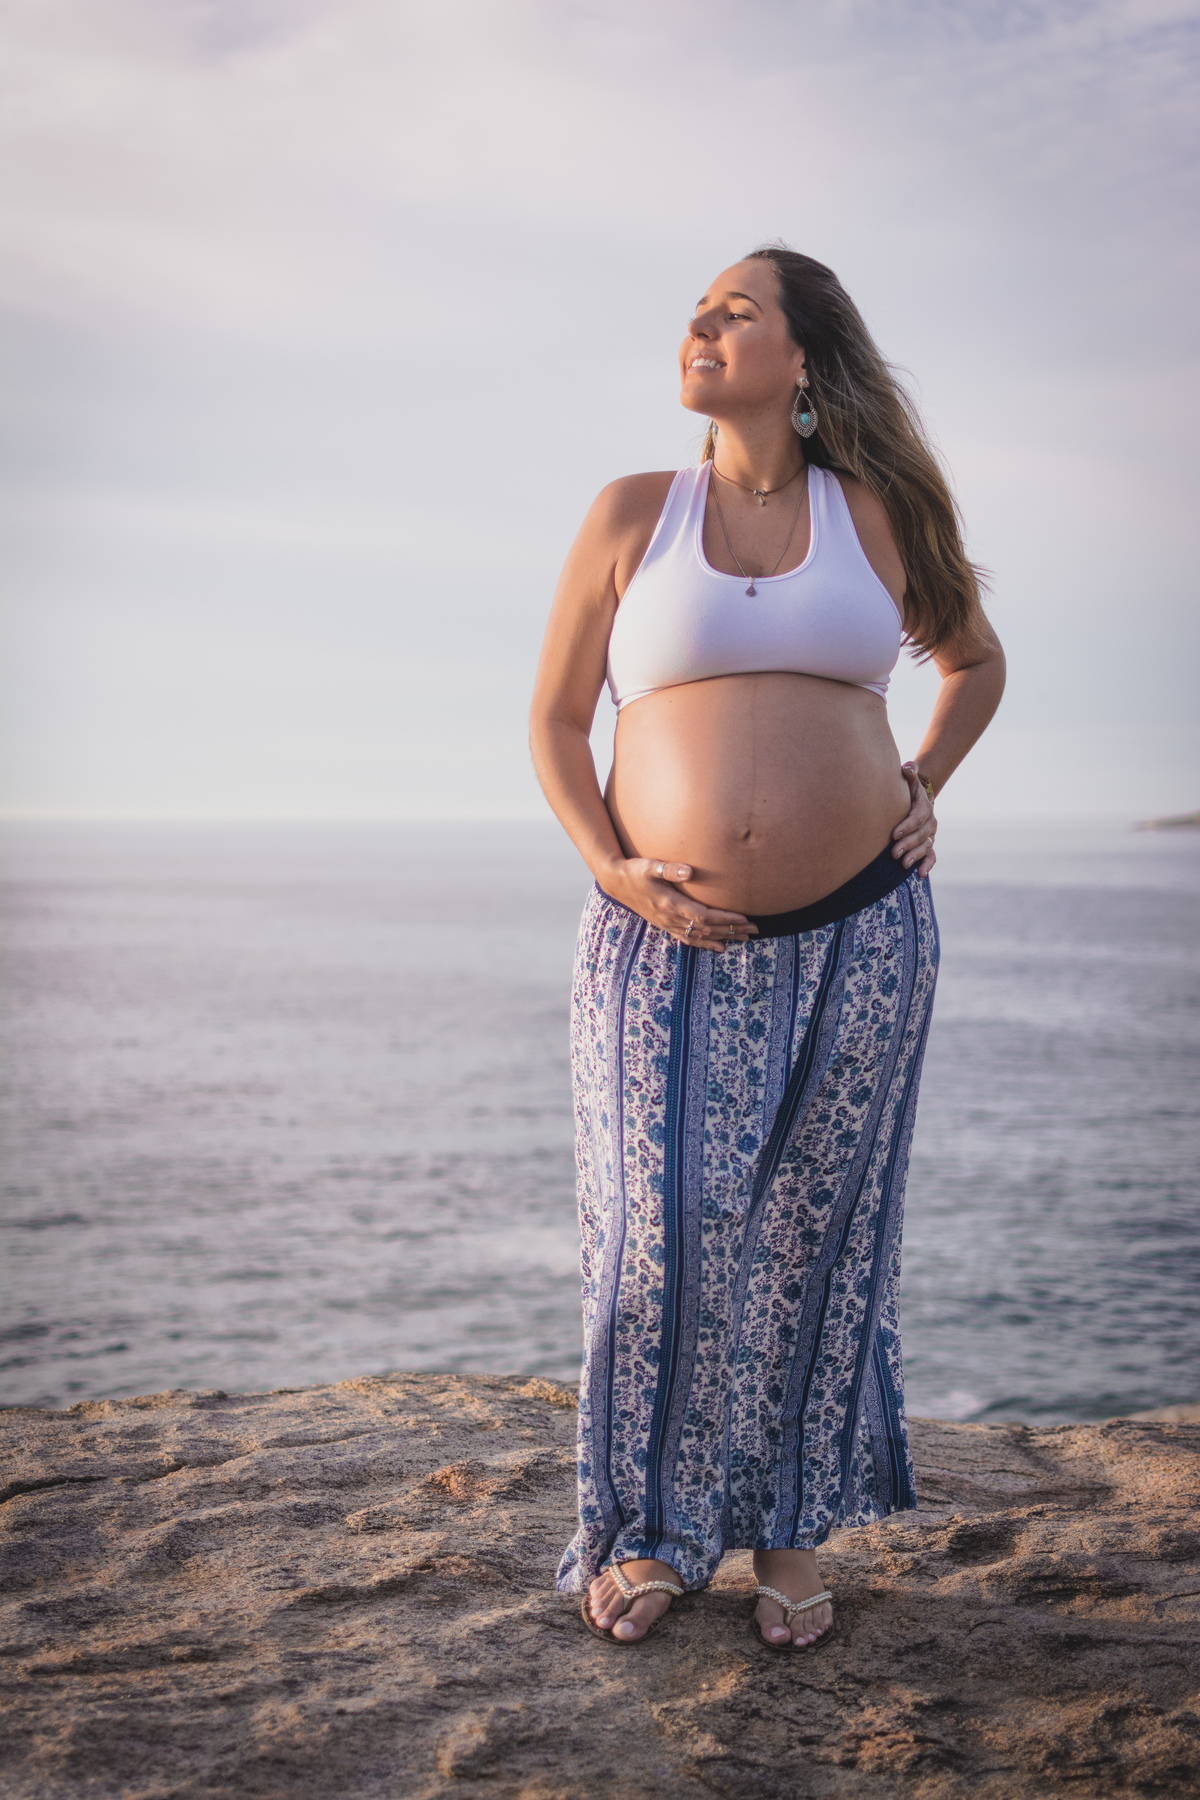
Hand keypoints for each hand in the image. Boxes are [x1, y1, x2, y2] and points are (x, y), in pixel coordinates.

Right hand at [605, 858, 757, 951]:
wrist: (616, 882)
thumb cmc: (634, 871)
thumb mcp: (650, 866)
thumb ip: (669, 869)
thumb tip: (689, 872)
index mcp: (670, 904)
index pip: (703, 916)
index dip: (724, 919)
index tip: (744, 918)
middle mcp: (671, 918)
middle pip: (706, 929)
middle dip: (731, 930)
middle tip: (754, 930)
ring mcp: (668, 924)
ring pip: (700, 936)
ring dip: (723, 938)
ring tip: (744, 939)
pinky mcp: (665, 924)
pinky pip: (689, 939)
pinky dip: (706, 944)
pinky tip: (719, 947)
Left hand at [893, 764, 936, 876]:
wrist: (914, 800)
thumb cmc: (906, 790)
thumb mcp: (908, 780)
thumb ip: (909, 772)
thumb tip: (908, 767)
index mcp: (924, 807)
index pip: (917, 817)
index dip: (907, 826)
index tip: (893, 834)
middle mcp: (930, 822)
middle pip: (921, 835)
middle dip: (908, 844)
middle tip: (893, 853)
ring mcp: (930, 835)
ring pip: (925, 847)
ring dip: (915, 856)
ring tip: (903, 864)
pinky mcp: (928, 845)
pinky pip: (931, 857)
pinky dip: (927, 865)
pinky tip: (920, 874)